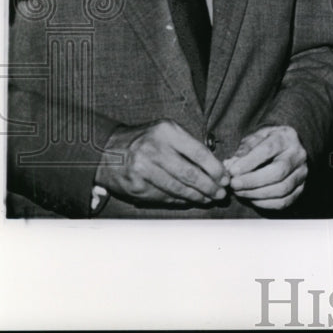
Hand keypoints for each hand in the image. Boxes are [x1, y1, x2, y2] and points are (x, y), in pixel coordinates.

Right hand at [95, 120, 228, 206]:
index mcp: (166, 132)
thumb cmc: (145, 140)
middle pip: (190, 174)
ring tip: (209, 198)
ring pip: (178, 188)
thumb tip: (215, 167)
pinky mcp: (136, 186)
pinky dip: (180, 200)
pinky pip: (164, 196)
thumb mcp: (166, 131)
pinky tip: (190, 200)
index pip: (198, 153)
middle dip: (210, 186)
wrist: (107, 150)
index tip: (225, 178)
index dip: (215, 169)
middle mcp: (154, 150)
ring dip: (197, 196)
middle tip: (221, 193)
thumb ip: (188, 145)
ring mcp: (143, 170)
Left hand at [224, 125, 307, 209]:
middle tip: (234, 184)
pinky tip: (252, 199)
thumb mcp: (255, 138)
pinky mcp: (301, 188)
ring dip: (256, 194)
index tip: (233, 171)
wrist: (285, 149)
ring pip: (282, 189)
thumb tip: (231, 165)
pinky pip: (284, 201)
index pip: (268, 149)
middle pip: (278, 172)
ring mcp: (302, 172)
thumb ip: (243, 150)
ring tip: (239, 192)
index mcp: (286, 137)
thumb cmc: (266, 143)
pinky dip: (265, 203)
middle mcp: (298, 154)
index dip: (249, 162)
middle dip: (252, 181)